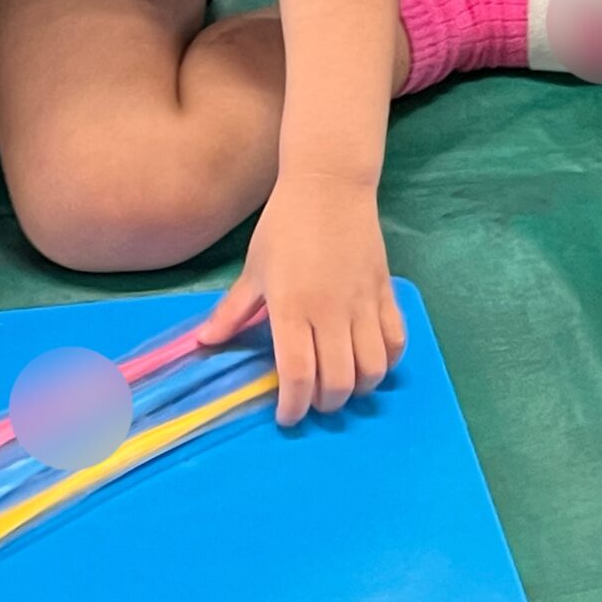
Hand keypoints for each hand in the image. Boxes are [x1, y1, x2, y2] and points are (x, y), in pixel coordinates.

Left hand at [199, 175, 404, 425]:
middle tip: (311, 401)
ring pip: (372, 369)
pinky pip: (396, 341)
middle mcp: (331, 312)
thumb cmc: (284, 226)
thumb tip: (204, 342)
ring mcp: (363, 304)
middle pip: (338, 382)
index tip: (286, 416)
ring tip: (341, 386)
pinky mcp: (386, 293)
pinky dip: (388, 362)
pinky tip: (370, 360)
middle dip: (324, 404)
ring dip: (358, 388)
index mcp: (292, 308)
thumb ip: (233, 311)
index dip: (292, 405)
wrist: (328, 186)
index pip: (296, 375)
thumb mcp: (253, 269)